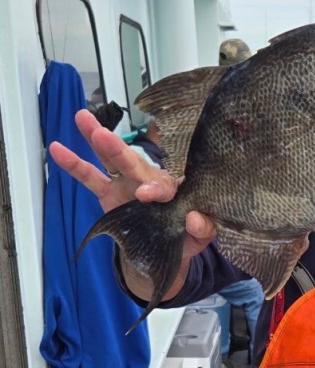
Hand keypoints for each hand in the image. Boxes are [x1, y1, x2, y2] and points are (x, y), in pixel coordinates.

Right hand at [49, 109, 215, 257]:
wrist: (166, 248)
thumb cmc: (186, 236)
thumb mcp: (201, 236)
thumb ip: (203, 228)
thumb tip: (194, 219)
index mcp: (174, 190)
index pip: (165, 185)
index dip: (156, 188)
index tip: (145, 193)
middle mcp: (149, 181)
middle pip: (134, 162)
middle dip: (118, 150)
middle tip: (104, 135)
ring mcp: (127, 185)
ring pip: (111, 160)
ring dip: (97, 141)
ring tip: (83, 119)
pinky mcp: (109, 194)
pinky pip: (91, 178)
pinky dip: (75, 164)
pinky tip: (59, 149)